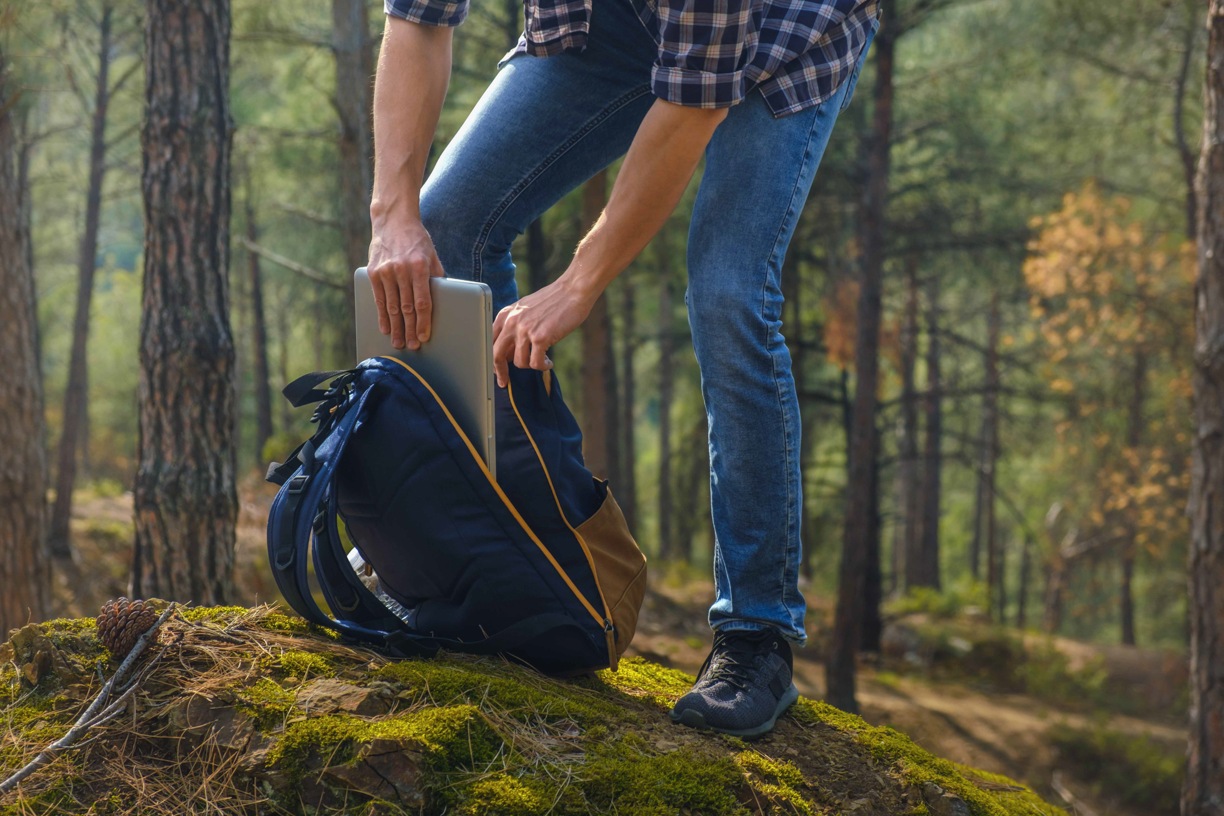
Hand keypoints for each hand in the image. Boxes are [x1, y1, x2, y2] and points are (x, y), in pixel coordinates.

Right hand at [367, 219, 444, 349]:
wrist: (393, 220)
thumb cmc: (417, 240)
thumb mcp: (432, 256)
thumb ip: (435, 278)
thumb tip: (442, 301)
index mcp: (419, 267)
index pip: (422, 302)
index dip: (423, 322)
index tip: (424, 336)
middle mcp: (401, 270)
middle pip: (406, 308)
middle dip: (410, 330)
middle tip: (412, 346)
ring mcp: (385, 271)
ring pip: (391, 307)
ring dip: (396, 328)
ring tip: (399, 343)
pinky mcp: (373, 272)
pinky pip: (379, 299)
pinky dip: (382, 316)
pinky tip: (385, 328)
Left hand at [492, 278, 593, 386]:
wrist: (573, 290)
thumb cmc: (553, 301)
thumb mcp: (526, 310)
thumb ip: (514, 326)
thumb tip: (509, 353)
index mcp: (506, 315)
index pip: (489, 341)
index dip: (491, 359)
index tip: (496, 371)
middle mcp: (512, 322)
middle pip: (496, 355)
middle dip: (500, 371)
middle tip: (505, 381)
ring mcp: (525, 330)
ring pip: (519, 362)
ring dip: (531, 365)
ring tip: (542, 359)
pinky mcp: (541, 337)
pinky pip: (536, 364)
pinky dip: (543, 367)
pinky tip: (549, 363)